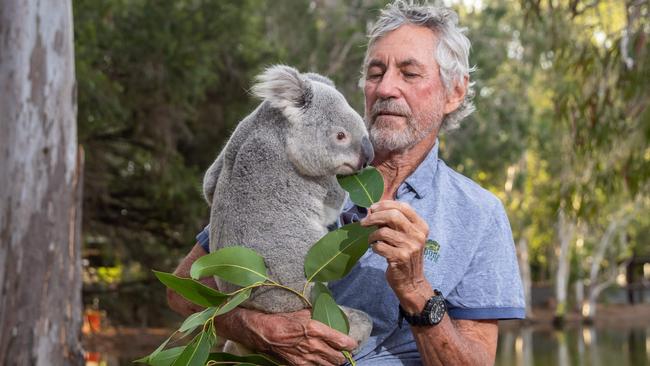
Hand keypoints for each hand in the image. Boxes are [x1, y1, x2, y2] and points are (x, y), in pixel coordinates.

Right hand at [242, 309, 356, 365]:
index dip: (350, 344)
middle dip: (343, 355)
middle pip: (337, 358)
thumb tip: (327, 312)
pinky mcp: (299, 365)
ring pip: (329, 365)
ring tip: (335, 357)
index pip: (340, 341)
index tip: (352, 343)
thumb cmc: (282, 319)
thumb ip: (317, 314)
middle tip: (344, 351)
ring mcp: (306, 358)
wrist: (264, 332)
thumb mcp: (302, 312)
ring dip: (334, 362)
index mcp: (315, 329)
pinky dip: (321, 365)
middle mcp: (313, 345)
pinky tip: (321, 361)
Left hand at [360, 200, 433, 312]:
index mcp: (421, 226)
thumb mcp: (406, 237)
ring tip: (371, 240)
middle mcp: (418, 235)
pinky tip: (376, 249)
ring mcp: (410, 247)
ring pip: (383, 231)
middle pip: (393, 215)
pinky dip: (373, 246)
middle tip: (364, 222)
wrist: (412, 281)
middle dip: (374, 217)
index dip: (385, 204)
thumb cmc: (405, 255)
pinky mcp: (400, 258)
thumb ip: (395, 223)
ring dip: (372, 235)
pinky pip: (379, 246)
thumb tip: (373, 210)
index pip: (403, 206)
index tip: (373, 208)